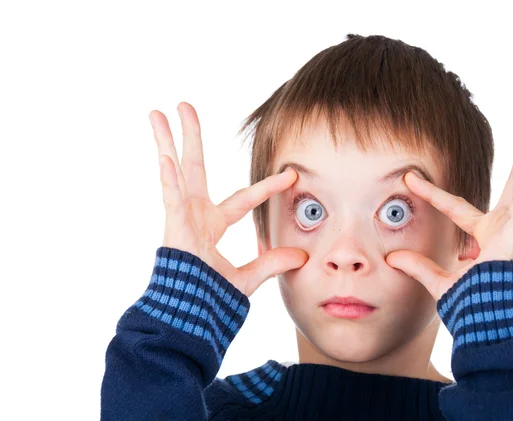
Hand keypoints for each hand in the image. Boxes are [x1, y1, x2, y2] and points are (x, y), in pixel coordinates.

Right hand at [150, 101, 307, 296]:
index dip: (269, 187)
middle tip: (185, 107)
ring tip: (158, 112)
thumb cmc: (211, 299)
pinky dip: (168, 178)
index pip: (245, 198)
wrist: (189, 317)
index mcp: (213, 223)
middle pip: (195, 166)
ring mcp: (181, 216)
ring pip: (175, 170)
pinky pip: (170, 198)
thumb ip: (271, 262)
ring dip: (167, 141)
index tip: (292, 175)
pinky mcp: (173, 226)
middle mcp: (196, 213)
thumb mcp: (247, 278)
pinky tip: (166, 155)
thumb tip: (301, 255)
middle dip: (191, 137)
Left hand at [385, 122, 512, 300]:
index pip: (454, 206)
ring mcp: (510, 234)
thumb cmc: (469, 304)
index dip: (430, 192)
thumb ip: (418, 266)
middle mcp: (501, 229)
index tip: (408, 178)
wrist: (483, 326)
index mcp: (483, 234)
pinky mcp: (512, 245)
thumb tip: (392, 257)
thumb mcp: (438, 281)